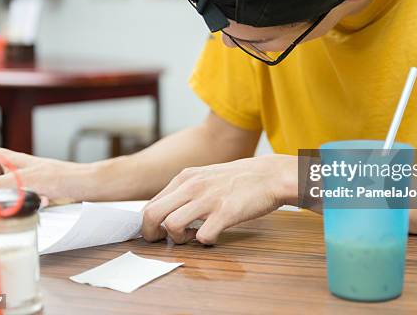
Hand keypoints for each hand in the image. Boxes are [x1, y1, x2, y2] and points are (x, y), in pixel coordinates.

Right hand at [0, 148, 83, 204]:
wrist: (81, 186)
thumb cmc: (60, 176)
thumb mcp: (25, 179)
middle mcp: (0, 171)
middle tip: (12, 196)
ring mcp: (8, 185)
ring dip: (10, 204)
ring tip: (32, 197)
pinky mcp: (17, 198)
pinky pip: (6, 208)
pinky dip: (19, 209)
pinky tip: (38, 202)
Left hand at [141, 154, 297, 244]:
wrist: (269, 175)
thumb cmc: (238, 179)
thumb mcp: (205, 176)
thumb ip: (185, 189)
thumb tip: (165, 210)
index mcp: (185, 177)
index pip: (150, 204)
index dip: (147, 224)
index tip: (156, 233)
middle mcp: (192, 186)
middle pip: (152, 214)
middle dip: (151, 234)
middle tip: (162, 241)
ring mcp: (208, 199)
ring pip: (172, 225)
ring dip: (178, 239)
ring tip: (191, 237)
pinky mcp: (225, 213)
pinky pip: (203, 237)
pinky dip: (205, 242)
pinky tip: (213, 236)